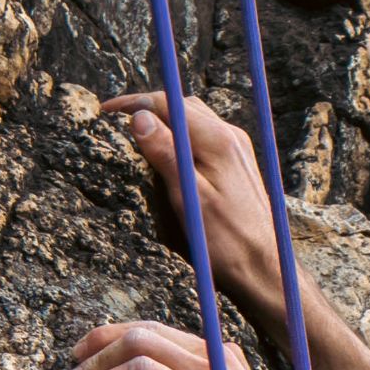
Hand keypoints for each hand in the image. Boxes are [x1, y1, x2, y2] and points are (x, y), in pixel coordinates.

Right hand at [96, 87, 288, 331]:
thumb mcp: (189, 198)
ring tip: (136, 128)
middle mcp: (231, 137)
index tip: (106, 111)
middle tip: (115, 117)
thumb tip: (139, 118)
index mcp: (218, 141)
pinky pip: (204, 134)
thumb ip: (166, 154)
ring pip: (194, 118)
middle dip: (147, 106)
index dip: (134, 103)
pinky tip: (168, 147)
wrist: (263, 267)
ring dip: (165, 118)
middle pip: (182, 106)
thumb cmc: (228, 242)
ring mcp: (237, 148)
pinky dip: (180, 133)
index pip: (169, 104)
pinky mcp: (237, 163)